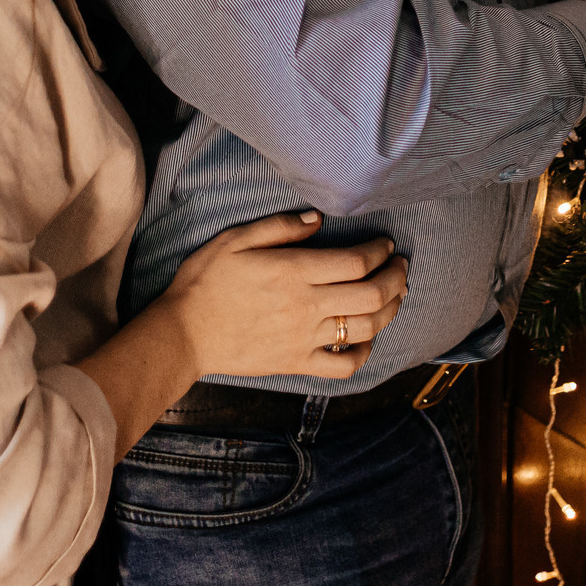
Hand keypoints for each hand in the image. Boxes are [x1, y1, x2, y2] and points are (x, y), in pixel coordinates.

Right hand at [157, 212, 408, 382]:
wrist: (184, 334)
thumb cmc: (205, 282)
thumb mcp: (235, 239)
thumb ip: (280, 226)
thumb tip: (318, 220)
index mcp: (293, 271)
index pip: (356, 261)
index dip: (380, 251)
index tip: (386, 244)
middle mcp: (306, 306)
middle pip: (371, 294)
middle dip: (396, 277)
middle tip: (401, 266)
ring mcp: (304, 338)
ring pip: (366, 328)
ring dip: (390, 310)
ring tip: (395, 296)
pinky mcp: (298, 362)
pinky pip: (343, 365)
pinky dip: (364, 353)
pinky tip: (366, 338)